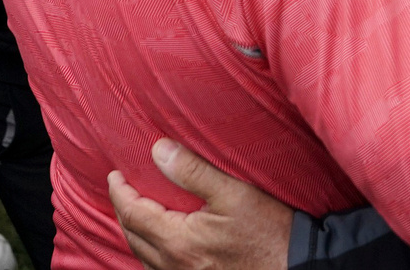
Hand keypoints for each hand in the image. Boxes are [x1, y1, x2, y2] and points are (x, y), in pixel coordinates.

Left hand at [108, 139, 292, 269]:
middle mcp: (174, 266)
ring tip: (136, 210)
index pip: (133, 214)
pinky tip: (160, 240)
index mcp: (178, 241)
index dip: (119, 192)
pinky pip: (158, 268)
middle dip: (122, 210)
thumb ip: (193, 171)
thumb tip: (158, 150)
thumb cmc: (268, 231)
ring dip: (134, 231)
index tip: (115, 173)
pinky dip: (149, 251)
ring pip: (143, 256)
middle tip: (122, 187)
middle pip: (133, 236)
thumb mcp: (233, 193)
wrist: (294, 269)